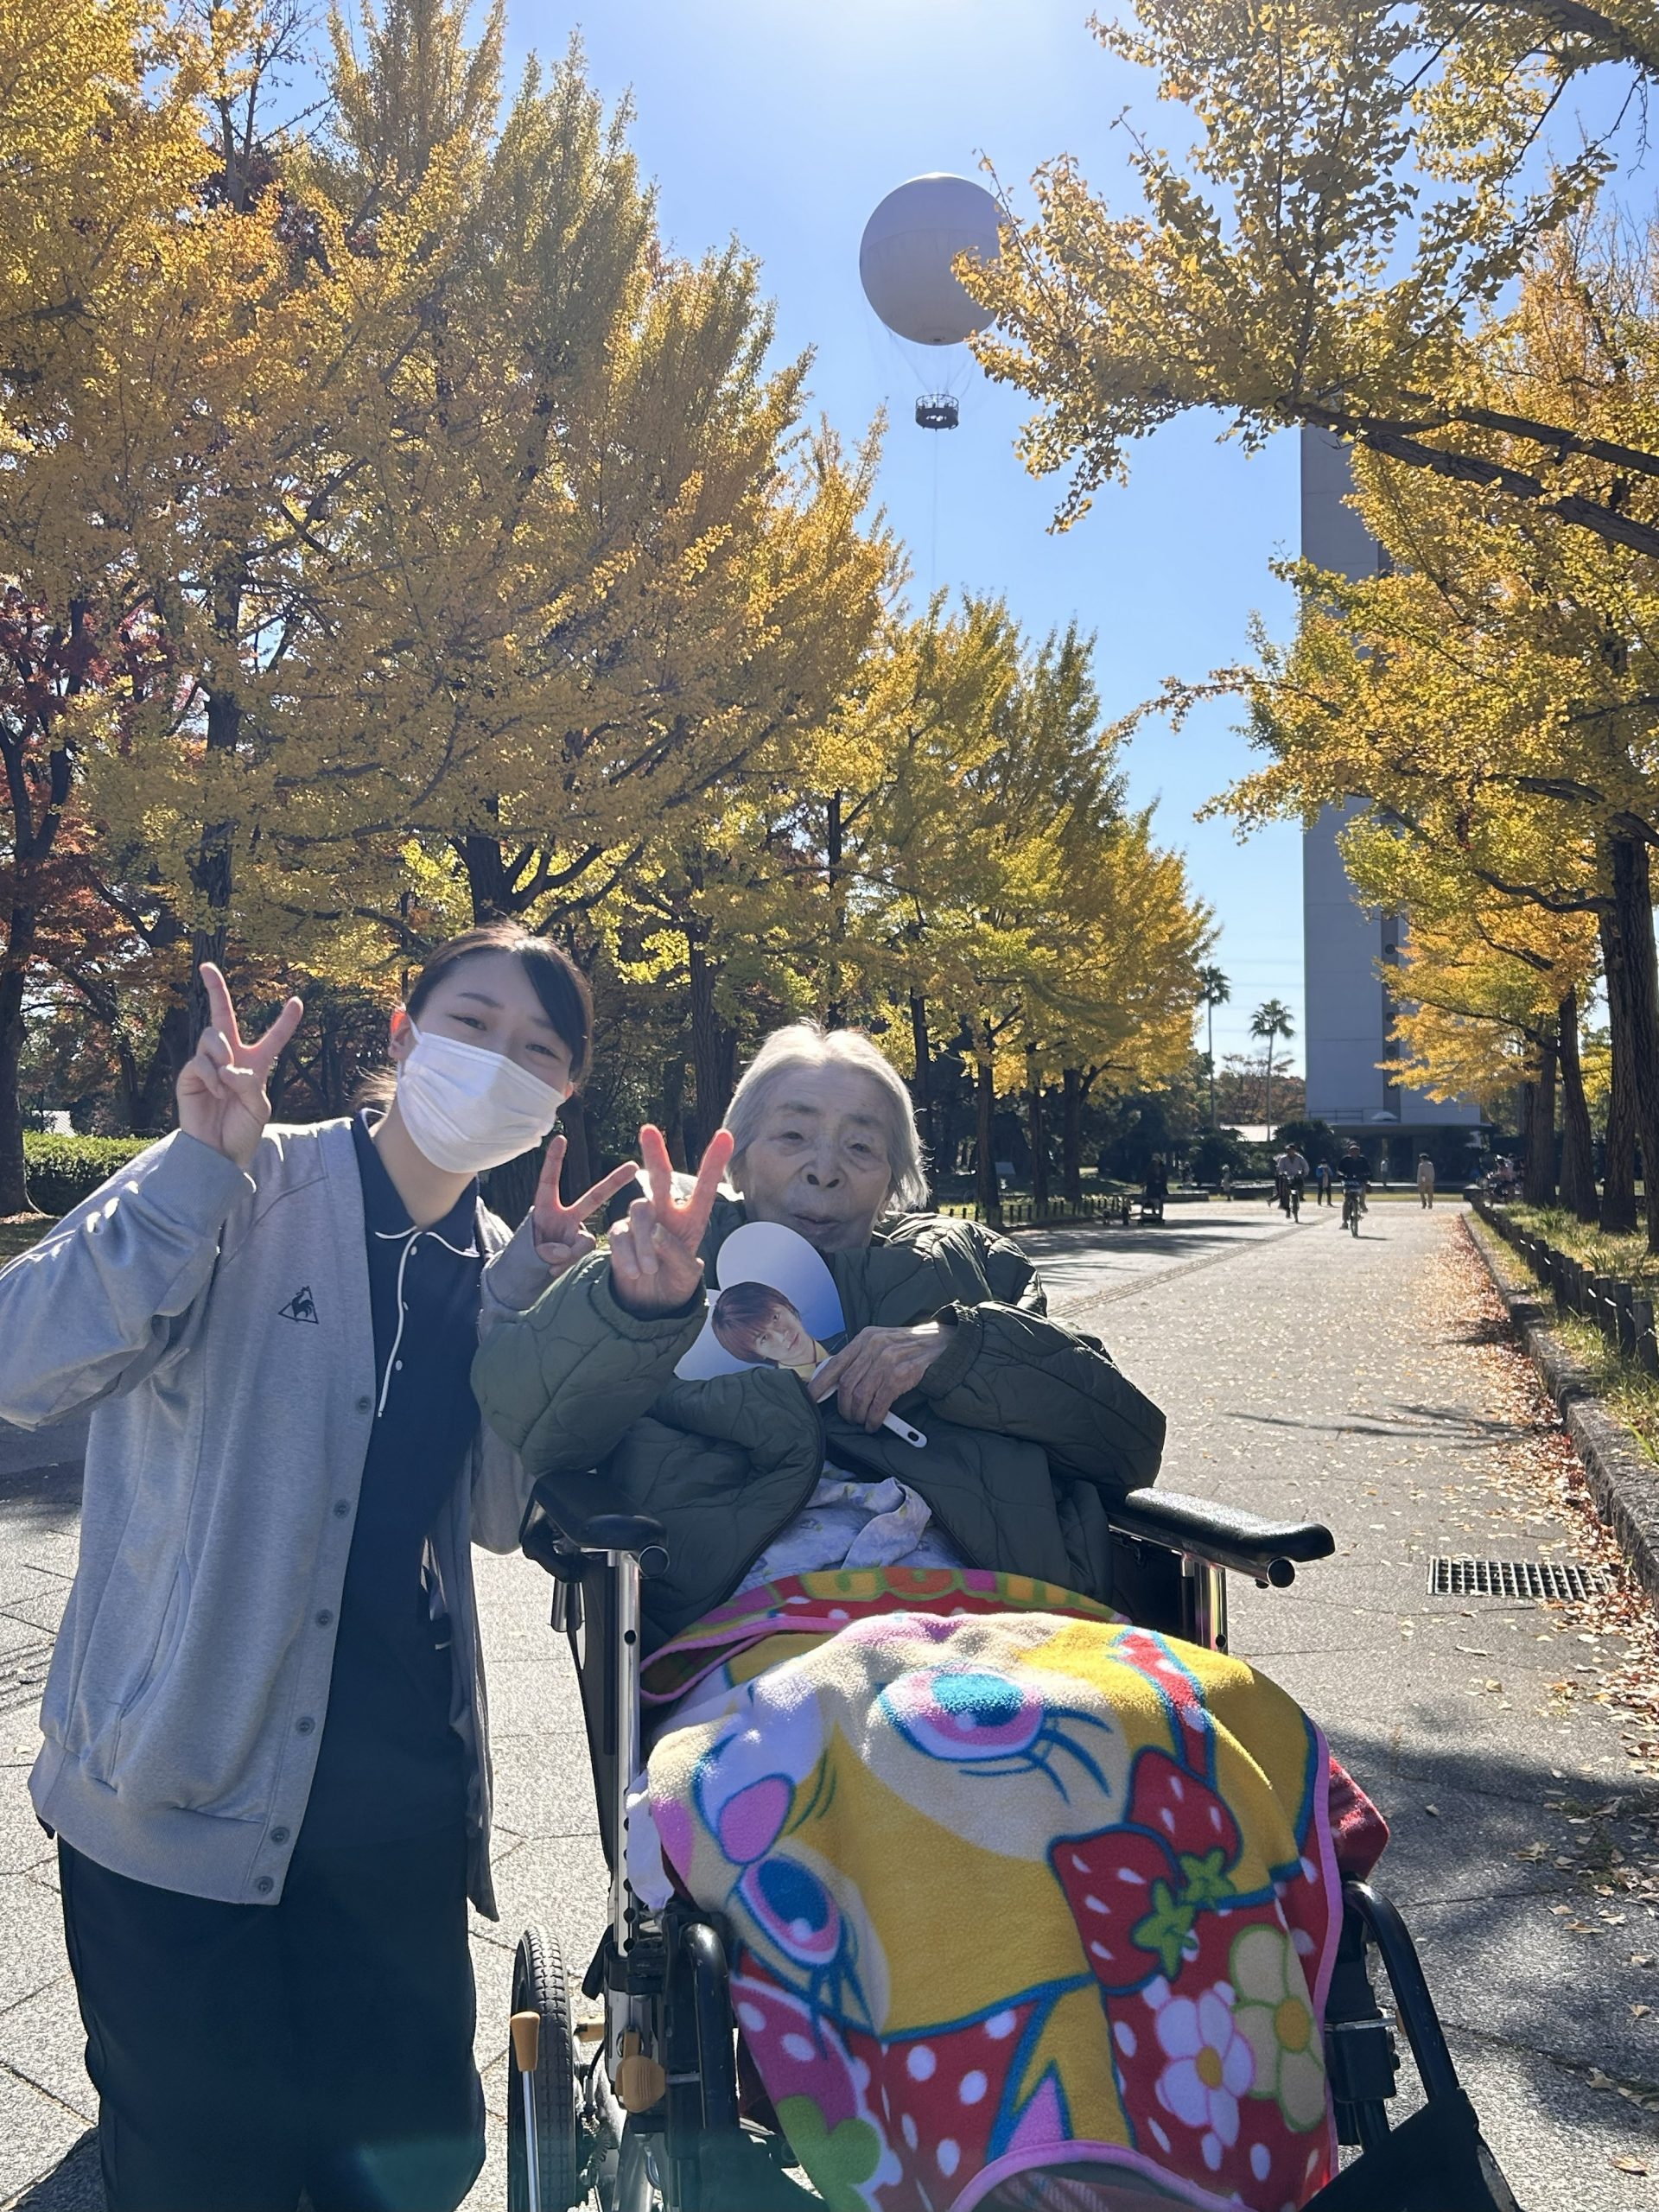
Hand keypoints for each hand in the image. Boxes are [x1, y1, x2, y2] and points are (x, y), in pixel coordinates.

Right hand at [175, 964, 303, 1169]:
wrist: (218, 1153)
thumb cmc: (242, 1131)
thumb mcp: (260, 1108)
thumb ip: (251, 1084)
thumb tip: (228, 1067)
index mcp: (255, 1065)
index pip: (272, 1038)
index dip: (285, 1021)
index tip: (298, 1001)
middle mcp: (230, 1058)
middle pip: (222, 1016)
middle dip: (215, 989)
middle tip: (206, 967)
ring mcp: (207, 1064)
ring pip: (212, 1036)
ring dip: (222, 1055)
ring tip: (226, 1083)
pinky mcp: (189, 1076)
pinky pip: (200, 1061)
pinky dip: (212, 1076)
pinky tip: (216, 1094)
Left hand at [528, 1138, 640, 1275]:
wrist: (534, 1273)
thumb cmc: (528, 1255)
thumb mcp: (531, 1250)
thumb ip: (550, 1250)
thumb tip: (568, 1250)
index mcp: (546, 1208)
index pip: (550, 1180)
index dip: (554, 1160)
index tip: (560, 1138)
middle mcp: (567, 1217)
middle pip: (595, 1196)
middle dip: (615, 1181)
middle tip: (634, 1166)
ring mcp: (577, 1232)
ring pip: (584, 1240)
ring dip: (567, 1254)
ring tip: (550, 1264)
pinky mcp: (583, 1248)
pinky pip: (584, 1253)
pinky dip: (569, 1262)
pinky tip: (556, 1270)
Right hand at [608, 1123, 735, 1316]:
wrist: (650, 1305)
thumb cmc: (675, 1283)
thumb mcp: (686, 1275)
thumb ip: (677, 1255)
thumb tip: (654, 1232)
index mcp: (692, 1220)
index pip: (705, 1188)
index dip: (714, 1162)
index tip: (725, 1134)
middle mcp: (666, 1214)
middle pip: (661, 1179)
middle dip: (655, 1154)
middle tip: (648, 1130)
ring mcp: (640, 1223)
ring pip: (639, 1211)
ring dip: (644, 1242)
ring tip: (649, 1270)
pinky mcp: (620, 1235)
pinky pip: (621, 1236)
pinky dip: (627, 1255)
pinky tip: (634, 1273)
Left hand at [809, 1322, 948, 1431]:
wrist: (945, 1345)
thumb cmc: (911, 1349)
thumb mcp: (883, 1345)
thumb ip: (861, 1360)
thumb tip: (836, 1383)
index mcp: (865, 1338)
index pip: (835, 1364)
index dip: (820, 1385)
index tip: (811, 1399)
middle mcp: (874, 1345)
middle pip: (846, 1384)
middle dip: (844, 1407)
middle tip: (850, 1418)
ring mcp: (888, 1358)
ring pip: (860, 1395)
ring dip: (859, 1415)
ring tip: (863, 1421)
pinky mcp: (902, 1373)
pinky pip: (879, 1402)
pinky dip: (874, 1417)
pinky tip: (875, 1423)